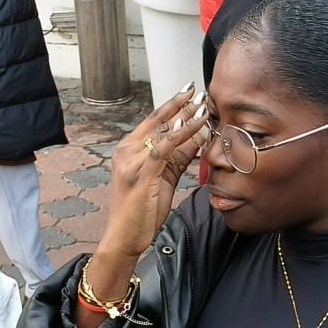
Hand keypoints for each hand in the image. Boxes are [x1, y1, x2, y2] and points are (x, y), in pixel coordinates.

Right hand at [99, 95, 211, 259]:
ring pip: (162, 132)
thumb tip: (197, 138)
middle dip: (180, 105)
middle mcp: (126, 151)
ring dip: (184, 118)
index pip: (153, 121)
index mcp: (128, 150)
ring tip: (202, 106)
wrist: (125, 236)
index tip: (189, 93)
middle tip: (198, 91)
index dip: (172, 105)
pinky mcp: (141, 174)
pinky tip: (193, 127)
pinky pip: (164, 149)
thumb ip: (178, 158)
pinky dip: (179, 136)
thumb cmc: (142, 211)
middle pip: (157, 121)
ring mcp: (131, 162)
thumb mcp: (164, 179)